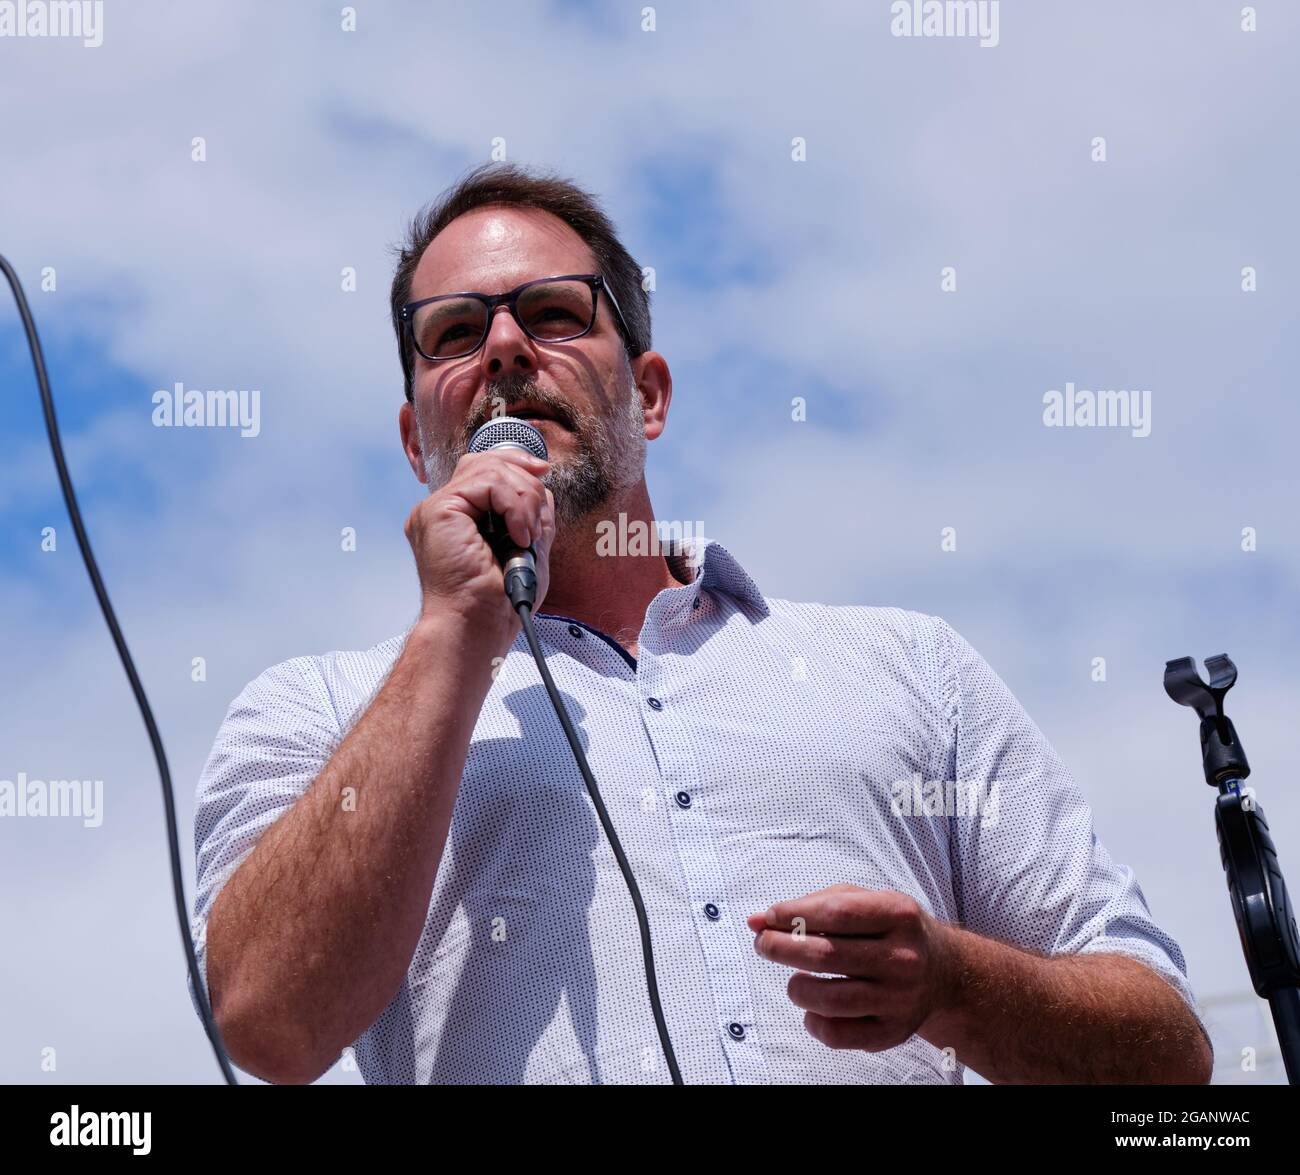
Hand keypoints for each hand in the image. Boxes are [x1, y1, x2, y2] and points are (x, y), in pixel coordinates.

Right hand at [404, 447, 554, 648]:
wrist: (478, 625)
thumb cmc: (498, 603)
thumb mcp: (528, 549)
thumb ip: (532, 516)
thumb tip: (543, 487)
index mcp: (459, 518)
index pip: (484, 470)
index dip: (516, 464)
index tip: (543, 474)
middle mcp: (443, 510)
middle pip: (486, 462)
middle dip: (525, 481)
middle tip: (536, 523)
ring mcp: (436, 509)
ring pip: (490, 469)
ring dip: (523, 500)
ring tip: (527, 536)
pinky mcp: (438, 511)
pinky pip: (486, 483)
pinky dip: (514, 505)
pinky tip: (517, 535)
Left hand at [747, 884, 956, 1051]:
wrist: (944, 972)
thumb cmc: (890, 929)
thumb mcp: (864, 901)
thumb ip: (812, 905)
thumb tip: (757, 920)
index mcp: (899, 915)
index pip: (836, 913)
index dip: (793, 914)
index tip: (768, 917)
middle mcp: (903, 958)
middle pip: (827, 956)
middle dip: (781, 948)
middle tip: (764, 944)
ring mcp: (900, 999)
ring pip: (829, 999)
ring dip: (796, 987)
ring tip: (794, 979)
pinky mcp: (892, 1032)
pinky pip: (839, 1035)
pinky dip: (813, 1022)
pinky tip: (813, 1007)